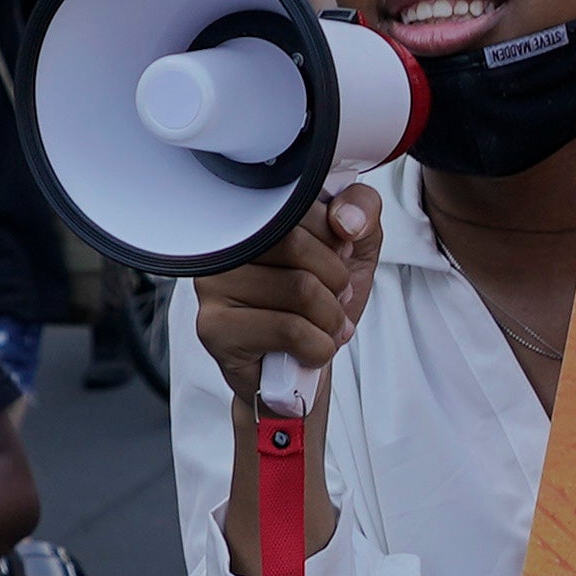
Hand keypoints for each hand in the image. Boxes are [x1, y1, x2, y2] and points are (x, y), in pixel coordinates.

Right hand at [193, 183, 380, 404]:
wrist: (298, 370)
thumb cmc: (320, 303)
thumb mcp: (357, 247)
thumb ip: (363, 209)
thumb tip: (347, 220)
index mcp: (255, 213)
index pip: (303, 206)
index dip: (335, 242)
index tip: (334, 262)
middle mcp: (225, 242)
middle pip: (298, 246)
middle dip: (336, 283)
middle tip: (333, 301)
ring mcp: (213, 285)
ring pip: (299, 289)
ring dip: (330, 320)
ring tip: (322, 328)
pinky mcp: (214, 327)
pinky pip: (290, 330)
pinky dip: (317, 348)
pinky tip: (307, 352)